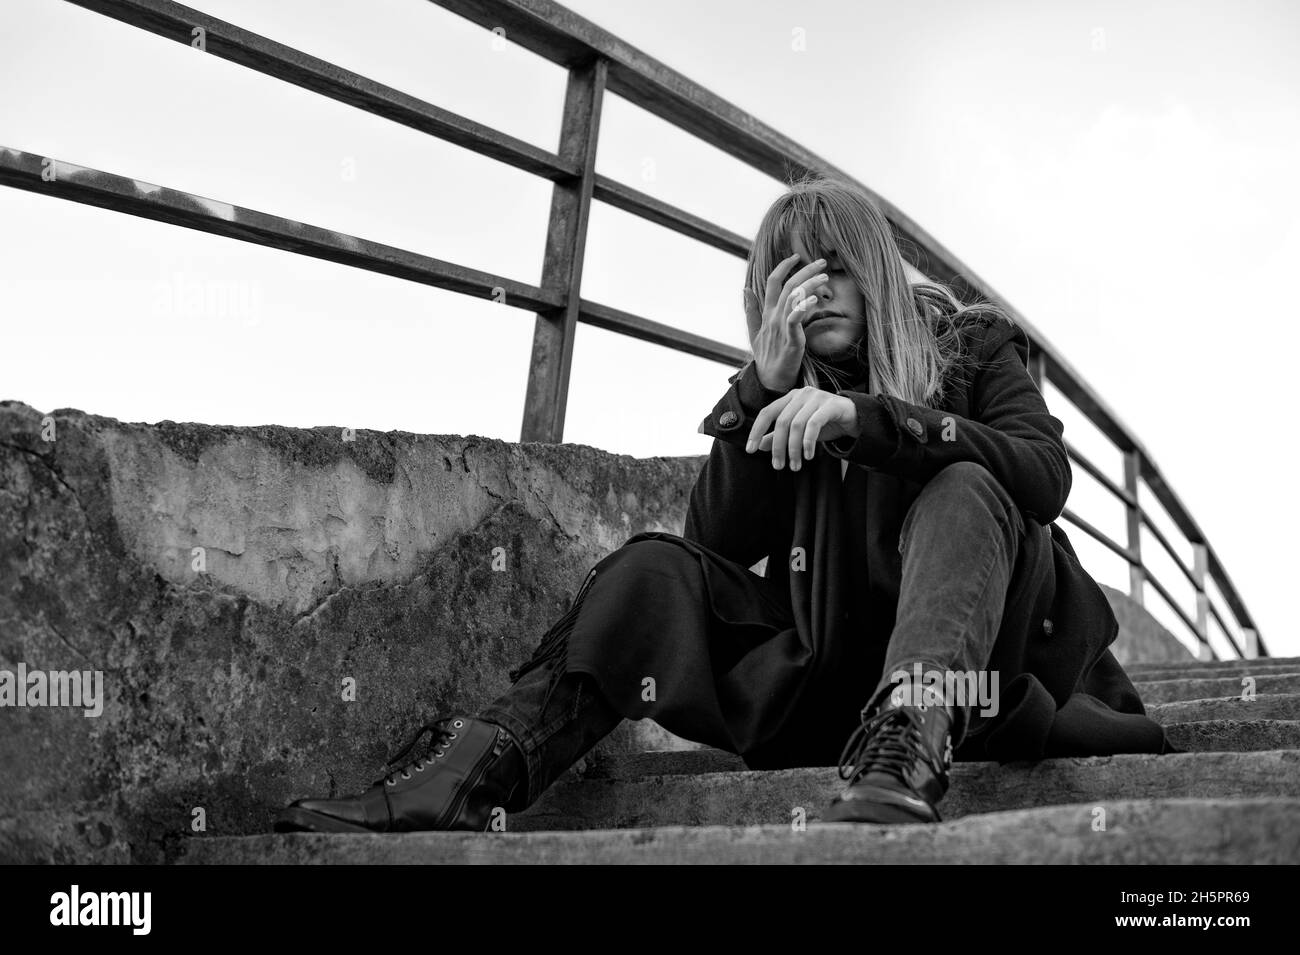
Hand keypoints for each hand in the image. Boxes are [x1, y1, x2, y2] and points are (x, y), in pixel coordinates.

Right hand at [745, 254, 829, 392]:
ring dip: (810, 284)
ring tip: (825, 277)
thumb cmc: (765, 358)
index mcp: (767, 313)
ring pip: (793, 298)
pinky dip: (803, 307)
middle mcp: (773, 317)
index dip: (783, 266)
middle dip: (806, 270)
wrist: (769, 381)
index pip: (772, 281)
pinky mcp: (791, 340)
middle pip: (788, 285)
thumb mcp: (754, 332)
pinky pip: (795, 319)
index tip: (797, 256)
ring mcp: (781, 328)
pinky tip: (814, 299)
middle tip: (822, 261)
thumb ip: (751, 311)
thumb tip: (745, 289)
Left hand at [746, 387, 858, 470]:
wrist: (854, 417)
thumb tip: (759, 445)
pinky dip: (808, 442)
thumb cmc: (824, 423)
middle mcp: (801, 394)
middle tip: (778, 466)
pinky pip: (814, 425)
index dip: (756, 431)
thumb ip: (779, 435)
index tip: (750, 450)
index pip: (767, 412)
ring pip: (797, 425)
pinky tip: (808, 456)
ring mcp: (816, 398)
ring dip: (794, 449)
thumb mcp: (799, 431)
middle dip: (778, 447)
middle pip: (781, 422)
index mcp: (790, 397)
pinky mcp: (831, 405)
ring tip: (795, 466)